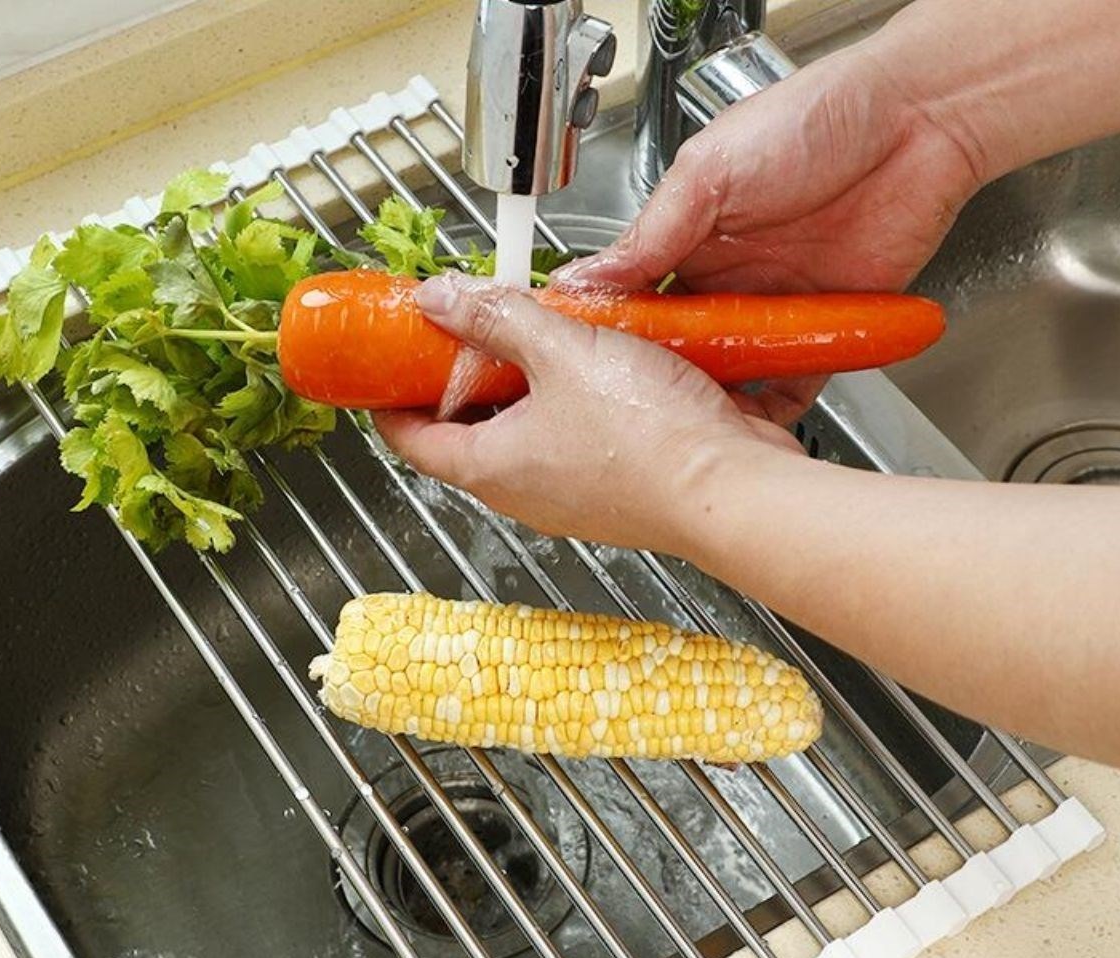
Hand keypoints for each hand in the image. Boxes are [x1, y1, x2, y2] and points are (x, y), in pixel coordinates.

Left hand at [375, 272, 804, 553]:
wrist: (734, 489)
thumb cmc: (650, 438)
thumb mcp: (562, 351)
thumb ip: (498, 318)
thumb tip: (441, 299)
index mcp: (490, 468)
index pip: (410, 440)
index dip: (389, 399)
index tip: (385, 367)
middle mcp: (525, 493)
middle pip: (467, 434)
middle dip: (463, 380)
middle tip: (467, 329)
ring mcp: (572, 497)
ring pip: (525, 436)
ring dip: (524, 388)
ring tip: (539, 334)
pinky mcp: (615, 491)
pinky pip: (574, 442)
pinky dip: (571, 404)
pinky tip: (598, 363)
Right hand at [557, 39, 986, 421]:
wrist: (919, 122)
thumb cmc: (818, 119)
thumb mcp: (709, 171)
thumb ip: (651, 233)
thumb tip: (587, 279)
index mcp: (688, 238)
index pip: (636, 302)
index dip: (615, 338)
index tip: (594, 367)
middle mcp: (728, 279)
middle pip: (681, 349)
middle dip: (662, 383)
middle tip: (644, 408)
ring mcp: (773, 308)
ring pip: (732, 375)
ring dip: (714, 403)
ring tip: (690, 429)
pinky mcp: (822, 330)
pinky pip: (793, 382)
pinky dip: (776, 410)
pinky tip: (752, 427)